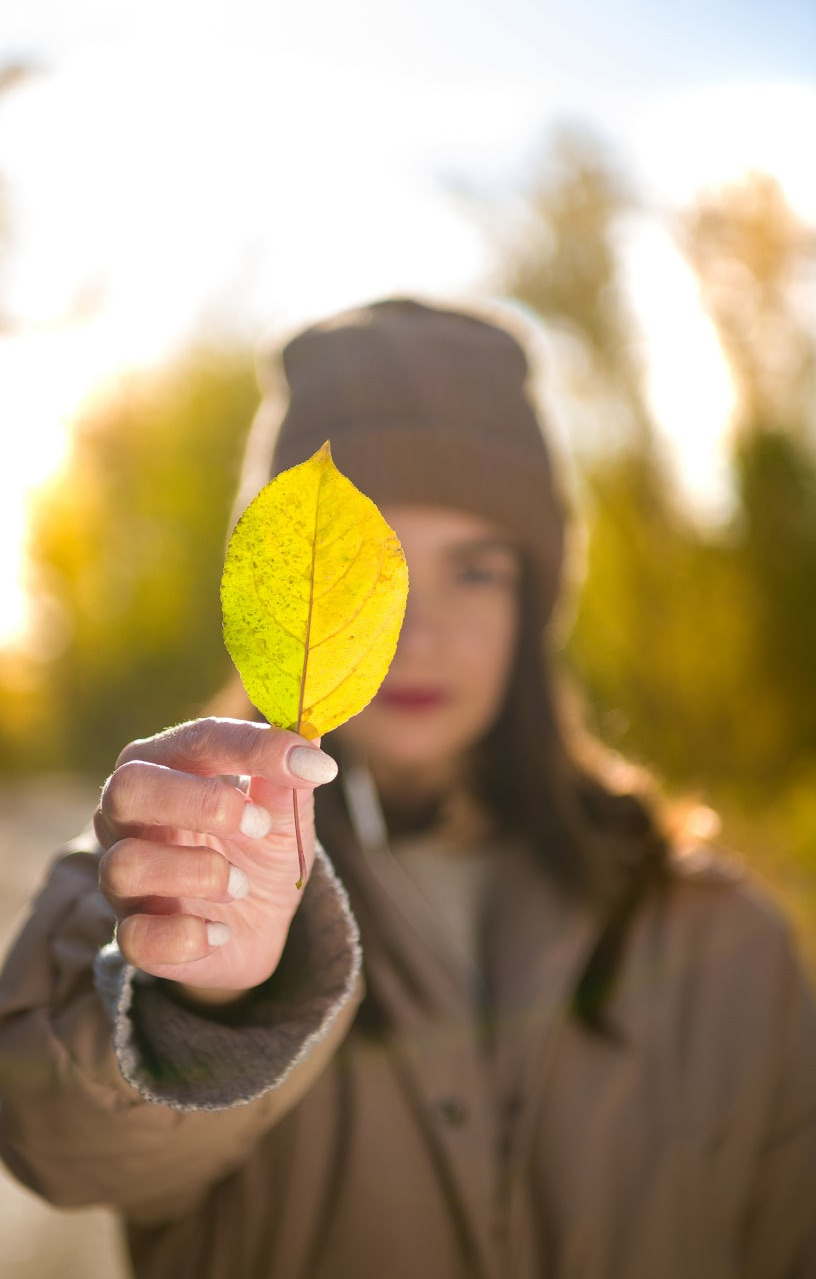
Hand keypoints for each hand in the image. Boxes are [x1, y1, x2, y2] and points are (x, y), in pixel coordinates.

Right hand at [95, 717, 337, 1000]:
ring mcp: (121, 876)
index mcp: (169, 765)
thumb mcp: (284, 814)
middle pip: (127, 788)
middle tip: (257, 825)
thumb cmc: (259, 848)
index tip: (311, 766)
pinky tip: (220, 932)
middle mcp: (131, 815)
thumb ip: (289, 781)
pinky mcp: (133, 934)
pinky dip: (188, 936)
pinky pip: (136, 937)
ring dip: (199, 874)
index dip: (253, 747)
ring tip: (240, 886)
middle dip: (199, 803)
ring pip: (125, 864)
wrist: (257, 924)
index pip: (197, 739)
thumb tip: (312, 744)